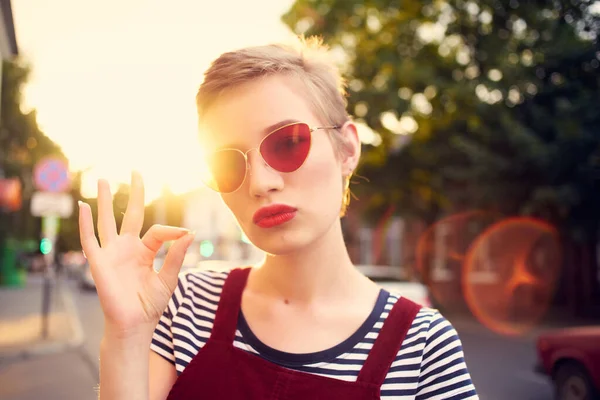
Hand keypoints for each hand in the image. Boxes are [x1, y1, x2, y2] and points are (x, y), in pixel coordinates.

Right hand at [78, 171, 194, 336]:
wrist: (134, 325)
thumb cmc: (150, 305)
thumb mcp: (168, 278)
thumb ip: (176, 255)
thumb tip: (190, 232)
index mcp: (145, 251)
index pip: (158, 231)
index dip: (173, 230)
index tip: (186, 233)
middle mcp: (127, 248)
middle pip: (129, 214)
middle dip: (132, 193)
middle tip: (135, 172)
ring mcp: (112, 254)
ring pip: (106, 221)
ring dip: (103, 200)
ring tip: (102, 179)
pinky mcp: (98, 263)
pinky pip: (90, 240)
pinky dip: (85, 224)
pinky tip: (83, 207)